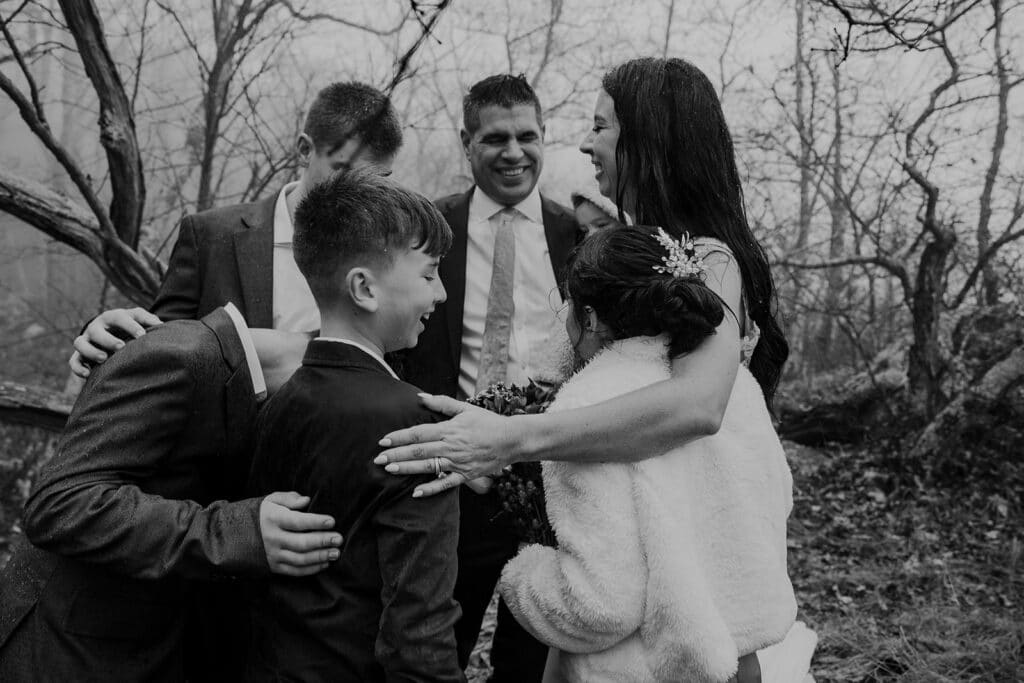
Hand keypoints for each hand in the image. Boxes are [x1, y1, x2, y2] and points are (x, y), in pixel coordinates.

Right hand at [69, 307, 162, 377]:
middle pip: (96, 331)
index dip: (130, 325)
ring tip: (104, 358)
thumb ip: (148, 319)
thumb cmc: (130, 326)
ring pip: (80, 343)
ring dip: (90, 351)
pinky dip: (78, 367)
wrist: (113, 333)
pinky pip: (73, 361)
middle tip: (121, 347)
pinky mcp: (80, 355)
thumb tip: (160, 324)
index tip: (142, 336)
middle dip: (108, 339)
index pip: (119, 318)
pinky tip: (88, 374)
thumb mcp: (138, 319)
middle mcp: (96, 328)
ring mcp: (86, 341)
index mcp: (112, 317)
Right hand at [259, 491, 341, 576]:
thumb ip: (290, 498)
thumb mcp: (273, 500)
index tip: (332, 521)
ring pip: (300, 559)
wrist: (241, 534)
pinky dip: (311, 569)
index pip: (297, 521)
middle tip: (339, 539)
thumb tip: (306, 500)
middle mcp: (273, 538)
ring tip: (336, 553)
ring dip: (320, 557)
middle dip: (322, 541)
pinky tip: (325, 563)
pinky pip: (295, 571)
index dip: (315, 521)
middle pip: (301, 543)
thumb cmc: (266, 513)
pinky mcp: (275, 567)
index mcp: (274, 519)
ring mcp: (274, 554)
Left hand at [374, 394, 518, 497]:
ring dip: (408, 468)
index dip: (399, 437)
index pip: (419, 433)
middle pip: (419, 450)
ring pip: (428, 466)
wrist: (512, 439)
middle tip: (378, 459)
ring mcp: (458, 462)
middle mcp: (451, 446)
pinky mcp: (466, 475)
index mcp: (449, 429)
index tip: (383, 441)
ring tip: (390, 470)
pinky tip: (416, 493)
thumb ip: (442, 403)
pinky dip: (431, 489)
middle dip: (397, 454)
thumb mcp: (465, 408)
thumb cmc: (488, 422)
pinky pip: (446, 484)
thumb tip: (420, 397)